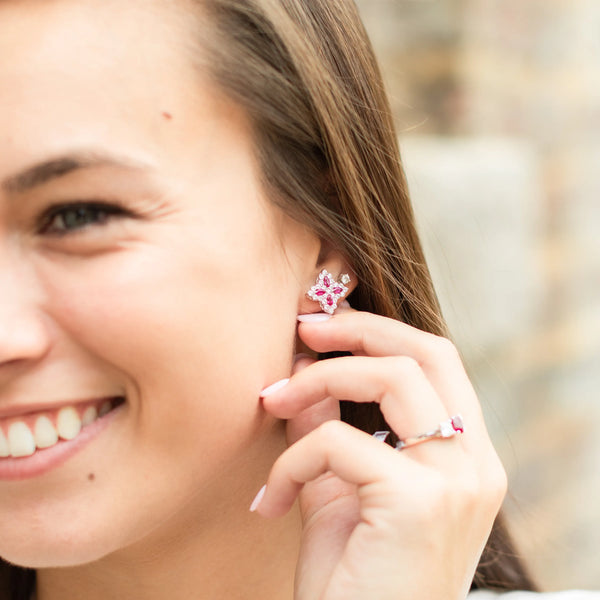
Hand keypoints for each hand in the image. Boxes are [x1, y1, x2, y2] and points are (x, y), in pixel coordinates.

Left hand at [255, 310, 506, 599]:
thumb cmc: (355, 578)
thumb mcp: (338, 488)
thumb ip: (328, 424)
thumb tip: (304, 367)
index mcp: (466, 456)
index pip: (436, 360)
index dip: (379, 331)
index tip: (322, 326)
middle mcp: (475, 463)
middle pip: (423, 353)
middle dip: (357, 330)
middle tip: (302, 329)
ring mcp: (456, 481)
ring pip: (389, 378)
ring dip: (317, 379)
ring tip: (269, 400)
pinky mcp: (420, 503)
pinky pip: (339, 443)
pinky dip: (294, 459)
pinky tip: (269, 500)